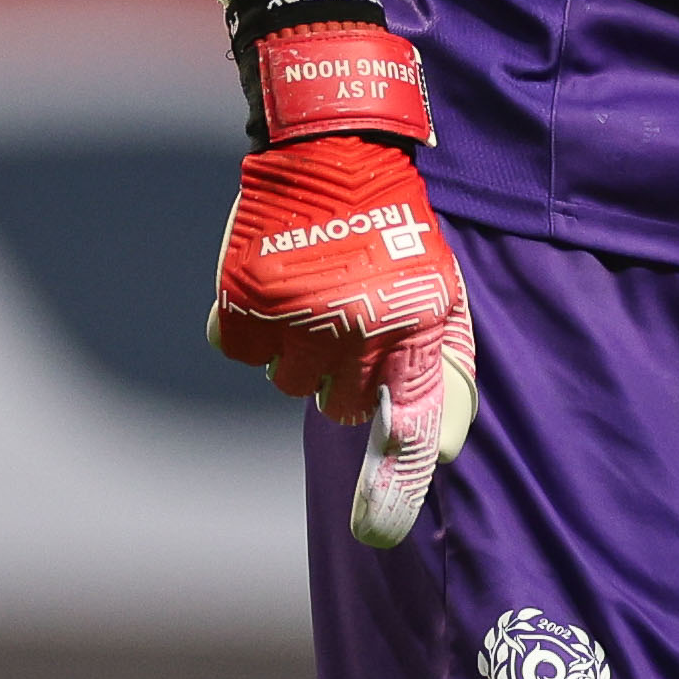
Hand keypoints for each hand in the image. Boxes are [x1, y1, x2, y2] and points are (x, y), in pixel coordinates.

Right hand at [208, 15, 482, 547]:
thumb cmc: (396, 226)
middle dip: (343, 376)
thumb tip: (440, 455)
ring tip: (315, 294)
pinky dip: (248, 329)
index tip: (378, 532)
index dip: (392, 486)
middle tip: (350, 319)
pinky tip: (273, 288)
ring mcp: (294, 313)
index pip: (404, 422)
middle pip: (337, 407)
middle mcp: (354, 324)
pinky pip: (238, 350)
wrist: (334, 147)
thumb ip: (439, 373)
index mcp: (414, 322)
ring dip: (297, 352)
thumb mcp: (439, 289)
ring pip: (286, 383)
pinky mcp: (243, 296)